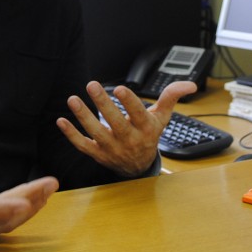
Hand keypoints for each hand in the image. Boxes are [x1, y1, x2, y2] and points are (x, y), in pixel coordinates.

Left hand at [56, 80, 196, 176]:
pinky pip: (82, 145)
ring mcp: (111, 148)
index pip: (137, 114)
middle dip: (102, 104)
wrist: (139, 167)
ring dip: (83, 116)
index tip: (119, 88)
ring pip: (96, 133)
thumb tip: (190, 84)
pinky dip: (71, 134)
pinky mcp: (97, 154)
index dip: (129, 102)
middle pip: (115, 123)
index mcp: (145, 129)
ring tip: (73, 99)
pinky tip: (62, 120)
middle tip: (92, 85)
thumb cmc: (149, 134)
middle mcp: (128, 140)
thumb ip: (171, 97)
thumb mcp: (162, 117)